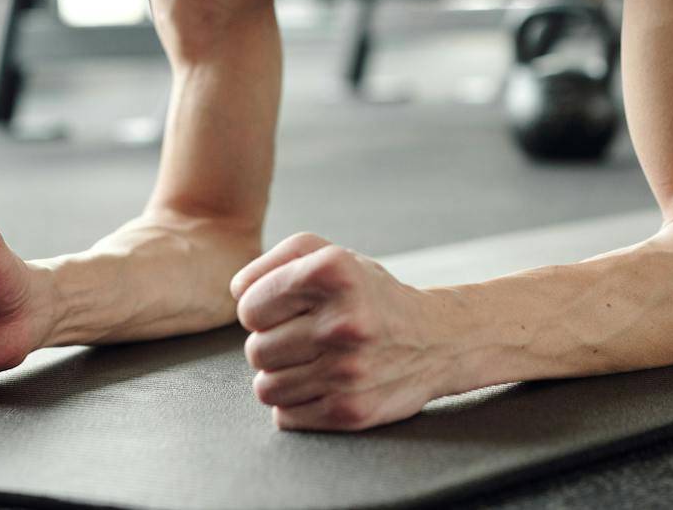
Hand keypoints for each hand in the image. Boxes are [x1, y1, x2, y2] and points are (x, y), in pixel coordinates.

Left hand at [231, 232, 451, 430]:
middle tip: (302, 337)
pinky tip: (322, 383)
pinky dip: (296, 403)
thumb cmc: (369, 295)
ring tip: (311, 361)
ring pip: (266, 387)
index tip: (282, 310)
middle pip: (255, 350)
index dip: (260, 310)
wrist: (436, 340)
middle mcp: (342, 321)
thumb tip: (236, 291)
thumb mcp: (331, 256)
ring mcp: (347, 370)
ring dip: (281, 376)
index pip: (250, 307)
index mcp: (333, 273)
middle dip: (272, 344)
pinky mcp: (350, 410)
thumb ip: (275, 261)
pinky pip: (285, 416)